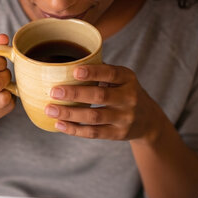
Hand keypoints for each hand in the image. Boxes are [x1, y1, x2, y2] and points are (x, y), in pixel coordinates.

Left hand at [45, 64, 164, 141]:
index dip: (93, 72)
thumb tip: (65, 63)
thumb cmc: (124, 92)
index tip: (74, 71)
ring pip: (94, 117)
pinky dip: (75, 129)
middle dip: (75, 94)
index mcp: (128, 78)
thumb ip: (101, 71)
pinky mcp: (118, 134)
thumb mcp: (121, 78)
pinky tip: (59, 125)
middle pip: (100, 96)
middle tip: (53, 92)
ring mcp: (125, 118)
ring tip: (50, 110)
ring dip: (70, 114)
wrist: (148, 119)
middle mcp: (129, 98)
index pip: (111, 73)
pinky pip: (94, 133)